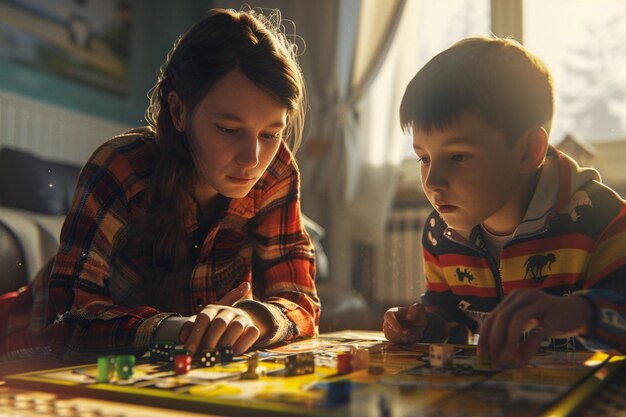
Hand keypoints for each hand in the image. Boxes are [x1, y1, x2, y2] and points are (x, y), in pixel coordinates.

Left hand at [179, 282, 259, 355]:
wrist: (236, 320)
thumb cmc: (212, 326)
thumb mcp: (201, 325)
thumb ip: (191, 329)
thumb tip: (182, 336)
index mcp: (212, 308)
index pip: (203, 319)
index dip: (195, 335)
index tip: (189, 350)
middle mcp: (228, 311)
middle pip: (220, 323)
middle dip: (210, 340)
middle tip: (204, 354)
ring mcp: (241, 318)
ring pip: (236, 327)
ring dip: (226, 342)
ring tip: (218, 355)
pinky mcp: (252, 327)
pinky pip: (252, 332)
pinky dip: (243, 343)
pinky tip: (234, 353)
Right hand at [383, 303, 427, 342]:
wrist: (418, 325)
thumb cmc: (417, 314)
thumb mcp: (419, 308)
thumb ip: (415, 309)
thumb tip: (408, 317)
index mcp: (392, 313)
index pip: (388, 316)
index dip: (392, 323)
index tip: (398, 329)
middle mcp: (389, 323)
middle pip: (387, 329)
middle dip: (397, 333)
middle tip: (407, 332)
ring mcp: (390, 332)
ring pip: (391, 337)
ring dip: (400, 338)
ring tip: (411, 336)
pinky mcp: (395, 340)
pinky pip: (396, 343)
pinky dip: (404, 342)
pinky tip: (412, 338)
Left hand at [478, 289, 592, 366]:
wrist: (578, 311)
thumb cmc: (546, 318)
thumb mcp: (527, 323)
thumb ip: (512, 334)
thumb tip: (498, 357)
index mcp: (514, 297)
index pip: (493, 316)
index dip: (485, 335)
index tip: (481, 354)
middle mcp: (524, 296)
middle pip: (502, 317)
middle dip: (495, 341)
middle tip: (493, 360)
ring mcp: (539, 303)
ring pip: (517, 320)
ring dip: (508, 343)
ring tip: (504, 361)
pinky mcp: (554, 315)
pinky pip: (537, 333)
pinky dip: (528, 349)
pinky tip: (523, 363)